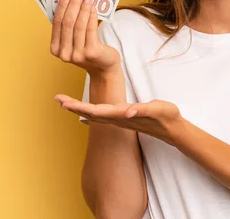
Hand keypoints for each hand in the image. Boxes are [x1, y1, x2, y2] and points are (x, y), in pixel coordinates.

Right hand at [50, 0, 119, 77]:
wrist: (103, 67)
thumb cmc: (88, 50)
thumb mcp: (74, 40)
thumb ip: (68, 27)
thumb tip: (69, 1)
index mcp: (55, 49)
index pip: (56, 23)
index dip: (62, 6)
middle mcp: (64, 53)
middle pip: (67, 23)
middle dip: (73, 4)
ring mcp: (77, 54)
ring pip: (78, 25)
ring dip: (83, 8)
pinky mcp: (91, 53)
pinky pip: (90, 30)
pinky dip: (91, 17)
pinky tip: (93, 8)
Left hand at [54, 94, 183, 145]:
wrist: (172, 130)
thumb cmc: (166, 116)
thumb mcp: (156, 109)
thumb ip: (142, 110)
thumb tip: (127, 111)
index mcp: (122, 114)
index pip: (96, 110)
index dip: (79, 106)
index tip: (65, 102)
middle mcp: (118, 118)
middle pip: (90, 113)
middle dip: (73, 106)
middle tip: (57, 99)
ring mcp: (120, 120)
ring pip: (94, 115)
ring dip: (79, 108)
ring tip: (64, 102)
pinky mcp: (123, 119)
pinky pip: (102, 117)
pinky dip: (90, 114)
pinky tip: (83, 115)